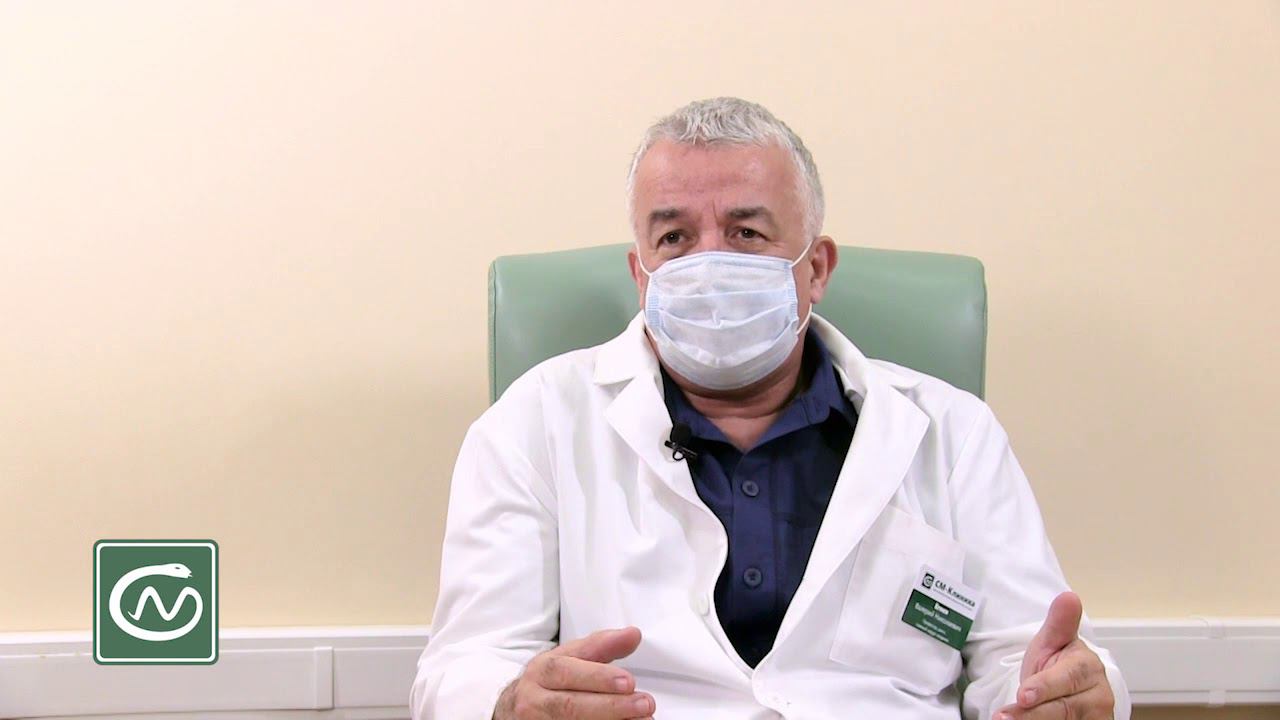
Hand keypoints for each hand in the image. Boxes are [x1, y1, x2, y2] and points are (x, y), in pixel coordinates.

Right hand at [493, 627, 654, 719]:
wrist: (516, 708)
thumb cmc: (549, 682)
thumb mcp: (568, 658)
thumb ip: (601, 647)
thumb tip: (632, 635)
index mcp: (542, 670)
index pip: (567, 671)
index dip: (598, 677)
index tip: (629, 681)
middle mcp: (534, 699)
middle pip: (570, 705)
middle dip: (610, 705)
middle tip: (643, 704)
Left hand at [994, 592, 1113, 719]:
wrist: (1066, 689)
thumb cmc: (1058, 662)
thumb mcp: (1053, 641)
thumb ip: (1060, 624)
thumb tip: (1070, 596)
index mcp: (1088, 667)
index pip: (1067, 678)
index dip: (1044, 687)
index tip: (1023, 694)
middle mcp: (1099, 695)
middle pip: (1063, 708)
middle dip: (1032, 714)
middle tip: (1003, 718)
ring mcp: (1096, 716)